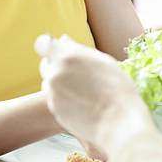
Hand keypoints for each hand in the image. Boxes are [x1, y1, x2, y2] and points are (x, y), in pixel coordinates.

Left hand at [35, 35, 155, 157]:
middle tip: (74, 70)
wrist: (119, 121)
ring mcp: (53, 93)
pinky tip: (82, 101)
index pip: (42, 44)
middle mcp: (56, 73)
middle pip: (45, 64)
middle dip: (55, 64)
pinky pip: (54, 98)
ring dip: (60, 82)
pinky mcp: (54, 110)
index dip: (47, 45)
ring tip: (82, 88)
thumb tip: (63, 40)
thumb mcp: (102, 61)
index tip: (54, 47)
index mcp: (68, 56)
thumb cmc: (117, 89)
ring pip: (49, 82)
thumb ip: (79, 50)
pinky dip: (64, 98)